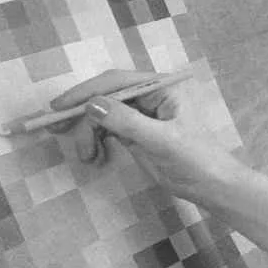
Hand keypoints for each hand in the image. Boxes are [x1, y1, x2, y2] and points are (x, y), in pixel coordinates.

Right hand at [48, 69, 247, 198]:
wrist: (212, 186)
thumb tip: (92, 104)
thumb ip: (127, 121)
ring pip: (103, 115)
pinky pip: (107, 130)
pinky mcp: (137, 133)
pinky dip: (96, 142)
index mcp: (162, 87)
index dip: (86, 91)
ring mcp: (142, 115)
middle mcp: (150, 96)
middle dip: (81, 113)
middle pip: (105, 96)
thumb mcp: (162, 140)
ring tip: (87, 158)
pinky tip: (94, 158)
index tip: (60, 105)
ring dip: (88, 134)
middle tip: (56, 129)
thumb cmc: (196, 158)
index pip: (116, 82)